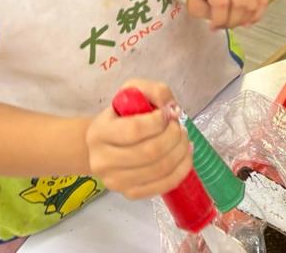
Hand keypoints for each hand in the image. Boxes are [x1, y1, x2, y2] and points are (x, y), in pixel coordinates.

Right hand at [86, 79, 190, 199]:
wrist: (106, 144)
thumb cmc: (123, 115)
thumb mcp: (134, 91)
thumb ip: (154, 91)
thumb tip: (172, 109)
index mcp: (100, 132)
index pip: (134, 130)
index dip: (159, 121)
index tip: (168, 113)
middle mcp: (102, 160)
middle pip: (150, 152)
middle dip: (174, 136)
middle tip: (179, 127)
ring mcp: (115, 181)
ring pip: (159, 169)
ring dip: (180, 151)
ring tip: (184, 139)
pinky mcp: (129, 193)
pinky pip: (162, 186)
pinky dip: (181, 170)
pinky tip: (185, 155)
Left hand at [186, 0, 267, 29]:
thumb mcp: (193, 3)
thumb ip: (203, 13)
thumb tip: (218, 21)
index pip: (221, 3)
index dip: (219, 20)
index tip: (213, 27)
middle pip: (240, 4)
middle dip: (233, 22)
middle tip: (225, 26)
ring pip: (252, 4)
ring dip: (244, 20)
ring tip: (234, 22)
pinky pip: (263, 0)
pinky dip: (257, 14)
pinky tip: (248, 20)